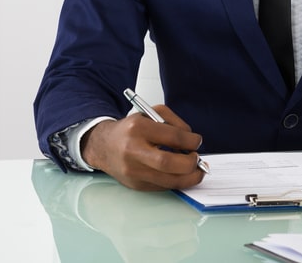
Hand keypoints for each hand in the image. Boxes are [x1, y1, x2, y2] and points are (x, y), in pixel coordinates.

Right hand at [81, 105, 206, 190]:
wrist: (104, 146)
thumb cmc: (131, 130)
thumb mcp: (151, 114)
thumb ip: (175, 123)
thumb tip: (192, 141)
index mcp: (138, 128)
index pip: (173, 137)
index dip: (191, 141)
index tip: (197, 142)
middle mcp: (133, 150)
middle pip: (168, 163)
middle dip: (190, 163)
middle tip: (197, 159)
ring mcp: (132, 170)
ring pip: (167, 181)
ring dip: (189, 178)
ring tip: (196, 171)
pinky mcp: (135, 184)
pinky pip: (162, 187)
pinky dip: (176, 182)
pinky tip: (181, 175)